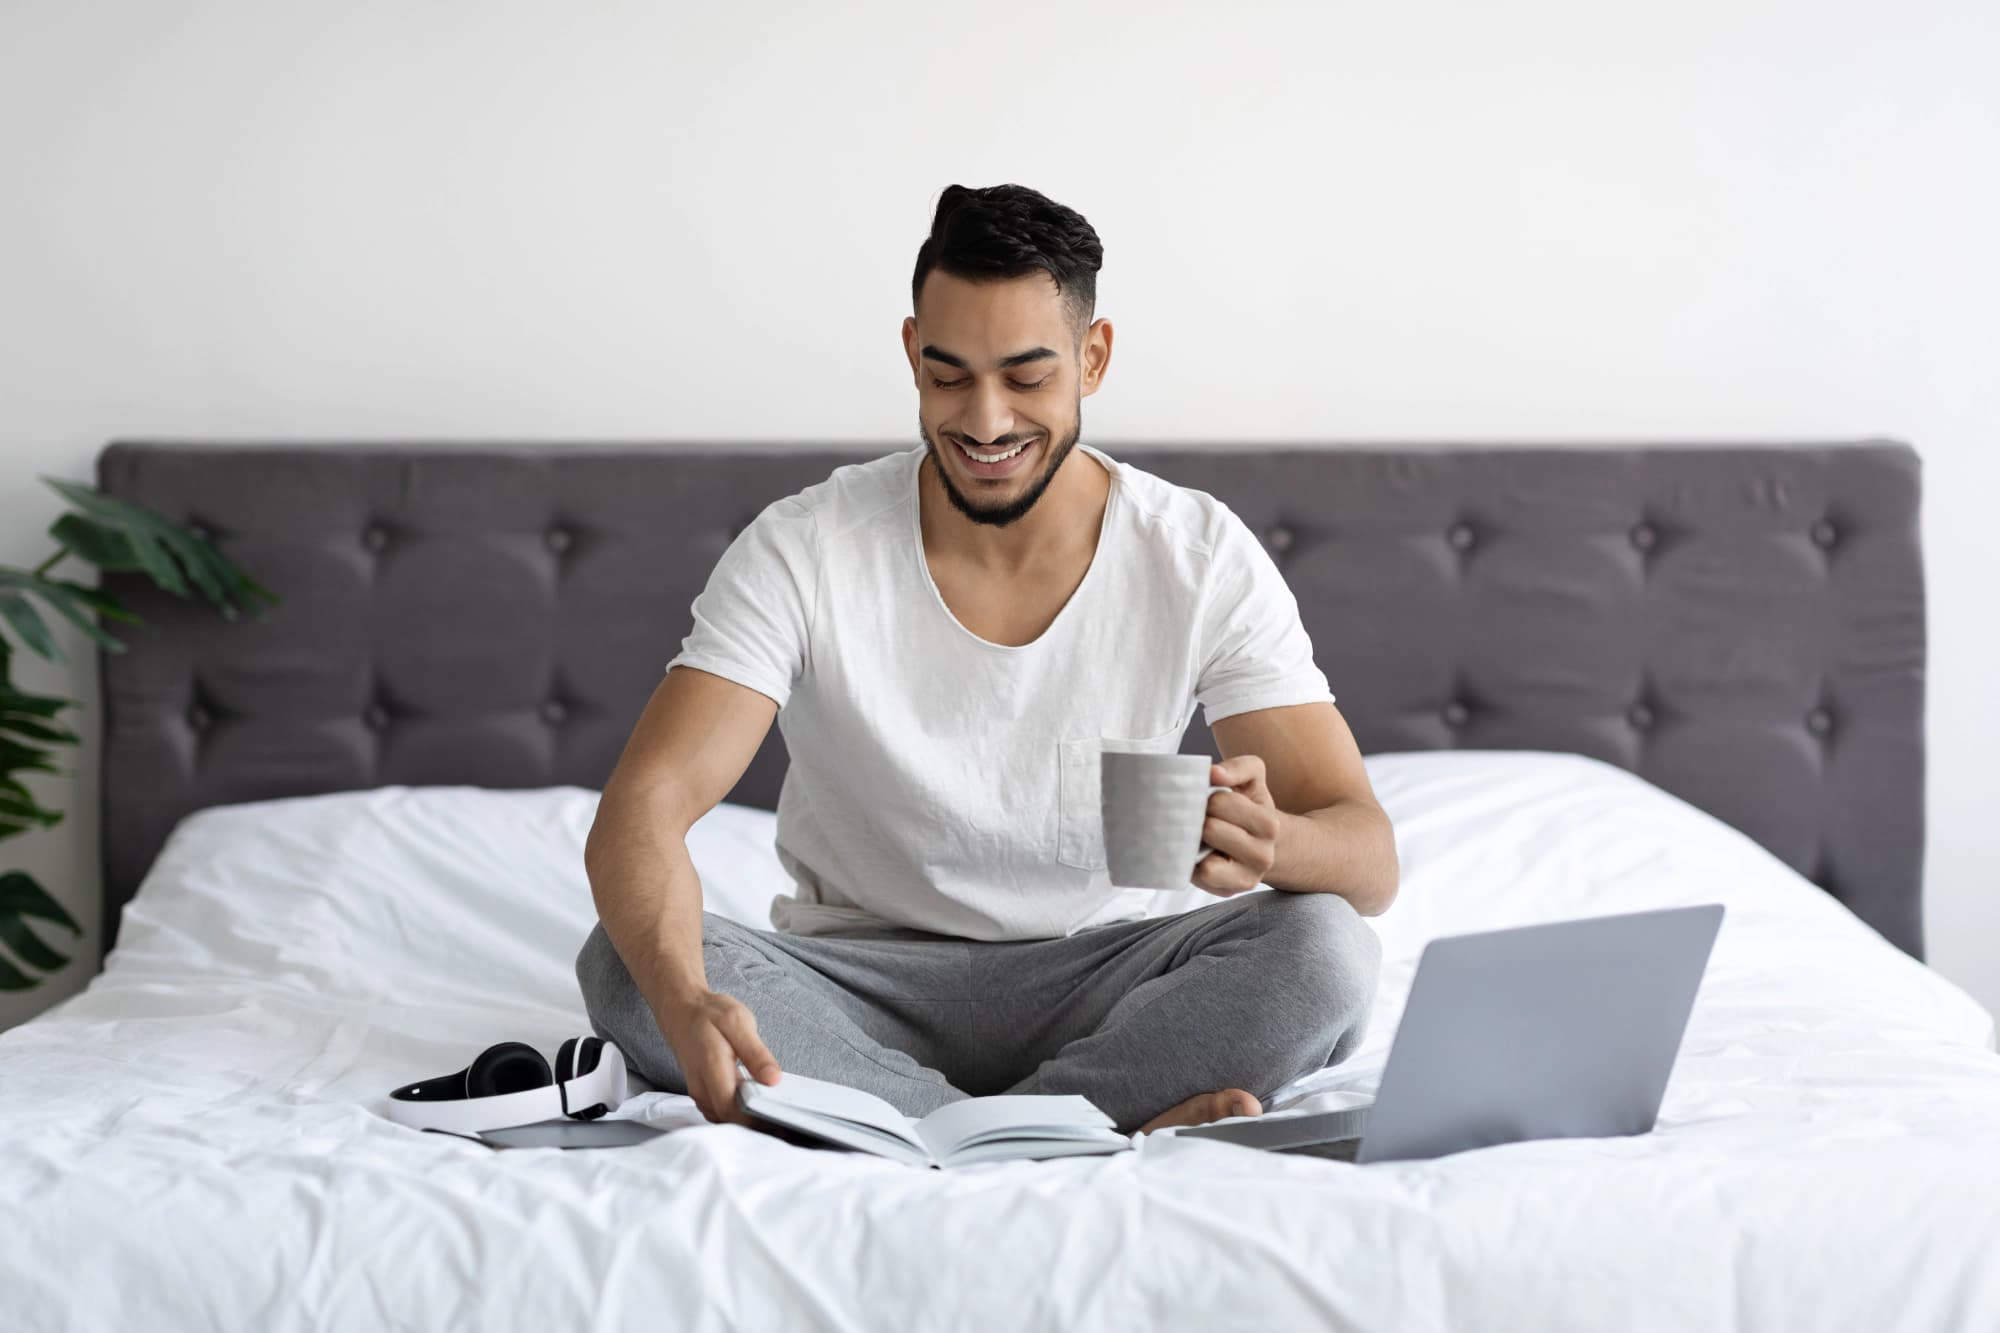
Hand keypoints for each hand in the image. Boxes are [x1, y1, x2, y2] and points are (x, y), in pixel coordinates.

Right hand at [654, 988, 782, 1125]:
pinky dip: (737, 1114)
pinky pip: (720, 1112)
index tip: (781, 1125)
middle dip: (757, 1125)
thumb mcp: (738, 1022)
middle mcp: (701, 1086)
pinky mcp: (701, 1094)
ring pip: (724, 1119)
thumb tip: (773, 1079)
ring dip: (747, 1122)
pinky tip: (754, 1106)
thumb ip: (755, 1053)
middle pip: (729, 1120)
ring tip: (773, 1116)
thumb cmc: (709, 1014)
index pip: (732, 1110)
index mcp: (712, 1067)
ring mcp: (699, 1092)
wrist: (680, 1010)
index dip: (757, 1123)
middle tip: (785, 1125)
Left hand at [1192, 754, 1280, 896]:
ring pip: (1205, 863)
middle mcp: (1262, 856)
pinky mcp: (1228, 893)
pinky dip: (1193, 865)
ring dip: (1194, 845)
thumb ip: (1239, 768)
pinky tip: (1200, 854)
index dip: (1208, 797)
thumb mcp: (1253, 780)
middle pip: (1210, 829)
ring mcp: (1247, 879)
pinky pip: (1198, 879)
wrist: (1269, 846)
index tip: (1211, 799)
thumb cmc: (1252, 810)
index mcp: (1269, 824)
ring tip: (1200, 836)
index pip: (1219, 802)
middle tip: (1202, 818)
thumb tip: (1214, 773)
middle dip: (1199, 819)